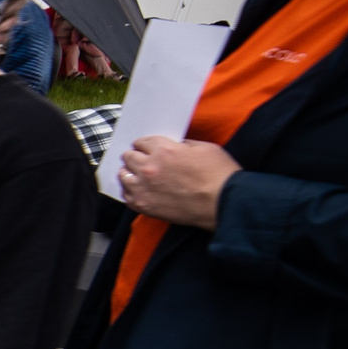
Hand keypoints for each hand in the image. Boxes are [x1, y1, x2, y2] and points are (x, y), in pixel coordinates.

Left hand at [120, 137, 238, 230]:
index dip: (143, 144)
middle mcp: (150, 168)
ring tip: (135, 174)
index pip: (142, 142)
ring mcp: (144, 188)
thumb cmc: (220, 176)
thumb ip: (183, 145)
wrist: (224, 203)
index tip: (143, 147)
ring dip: (129, 173)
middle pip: (129, 157)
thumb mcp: (205, 148)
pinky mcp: (145, 206)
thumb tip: (175, 147)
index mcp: (164, 150)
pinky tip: (136, 190)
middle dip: (134, 156)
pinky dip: (129, 191)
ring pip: (123, 175)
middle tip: (138, 159)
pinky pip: (126, 196)